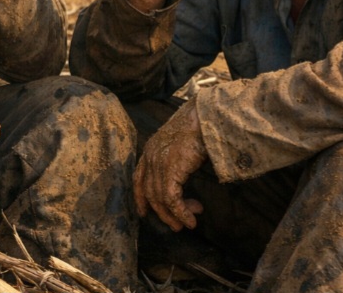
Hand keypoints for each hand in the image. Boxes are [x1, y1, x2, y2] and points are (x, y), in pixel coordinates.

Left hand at [134, 101, 206, 230]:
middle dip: (163, 212)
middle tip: (177, 225)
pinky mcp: (170, 169)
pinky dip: (181, 212)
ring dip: (175, 215)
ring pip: (160, 198)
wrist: (204, 117)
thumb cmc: (198, 127)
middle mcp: (150, 156)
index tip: (145, 212)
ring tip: (188, 223)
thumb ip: (177, 160)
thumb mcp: (181, 145)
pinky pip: (171, 199)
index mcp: (151, 149)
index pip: (139, 178)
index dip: (140, 197)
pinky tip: (190, 220)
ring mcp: (158, 163)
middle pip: (150, 192)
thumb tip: (184, 176)